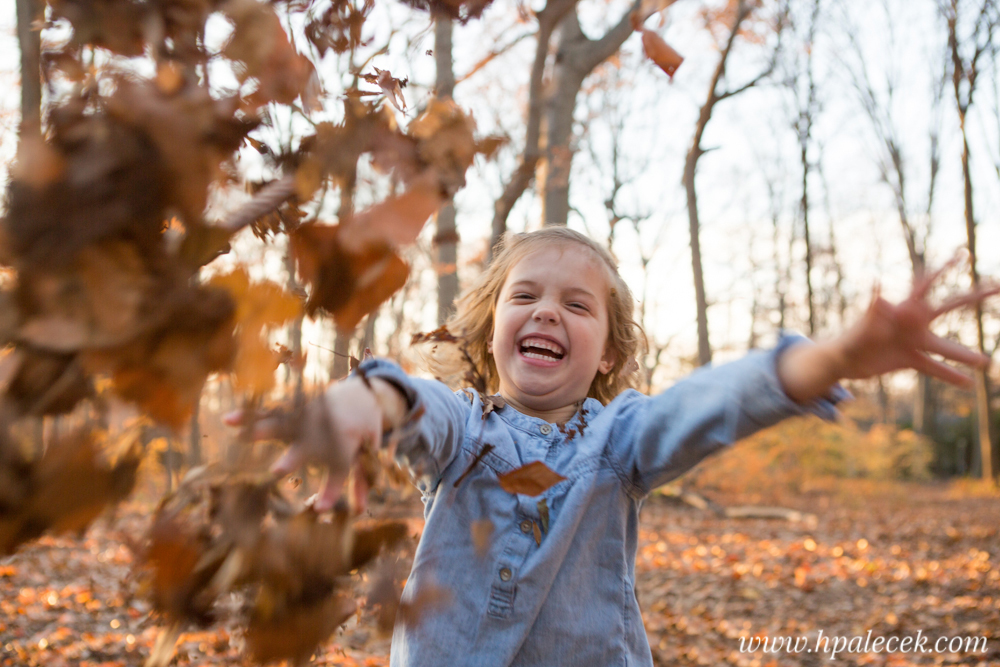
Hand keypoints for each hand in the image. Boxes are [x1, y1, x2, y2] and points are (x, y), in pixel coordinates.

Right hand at [225, 376, 406, 511]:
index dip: (332, 489)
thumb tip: (357, 513)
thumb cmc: (365, 427)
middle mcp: (325, 430)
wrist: (365, 390)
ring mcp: (309, 416)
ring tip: (239, 436)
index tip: (320, 509)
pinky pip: (272, 411)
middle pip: (308, 445)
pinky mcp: (298, 406)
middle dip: (294, 458)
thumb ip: (361, 482)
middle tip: (279, 470)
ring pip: (283, 424)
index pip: (340, 470)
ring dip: (261, 430)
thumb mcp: (369, 453)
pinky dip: (251, 415)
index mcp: (347, 443)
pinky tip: (229, 419)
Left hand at [778, 260, 998, 402]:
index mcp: (901, 311)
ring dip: (965, 354)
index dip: (942, 270)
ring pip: (945, 346)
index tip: (961, 255)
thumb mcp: (861, 330)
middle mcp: (912, 324)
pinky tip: (969, 385)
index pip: (925, 286)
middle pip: (947, 307)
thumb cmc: (848, 342)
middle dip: (972, 297)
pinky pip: (933, 367)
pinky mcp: (909, 359)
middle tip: (997, 286)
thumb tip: (877, 289)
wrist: (840, 360)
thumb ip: (873, 314)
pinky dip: (950, 376)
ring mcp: (912, 342)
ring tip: (988, 363)